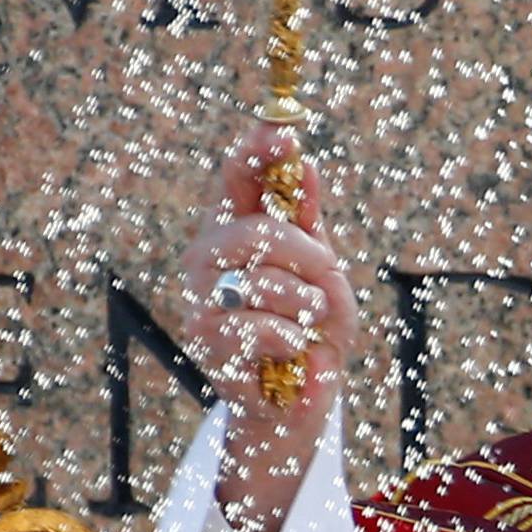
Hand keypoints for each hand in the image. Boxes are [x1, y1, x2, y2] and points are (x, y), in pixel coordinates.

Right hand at [181, 124, 358, 531]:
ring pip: (259, 282)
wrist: (302, 396)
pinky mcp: (204, 342)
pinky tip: (294, 349)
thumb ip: (311, 224)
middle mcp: (210, 257)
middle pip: (254, 232)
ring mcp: (201, 298)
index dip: (257, 152)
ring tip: (310, 324)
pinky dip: (290, 338)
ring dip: (304, 305)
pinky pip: (255, 326)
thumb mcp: (326, 273)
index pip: (237, 178)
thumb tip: (308, 167)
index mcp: (239, 230)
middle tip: (329, 280)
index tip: (286, 135)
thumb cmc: (314, 327)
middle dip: (307, 257)